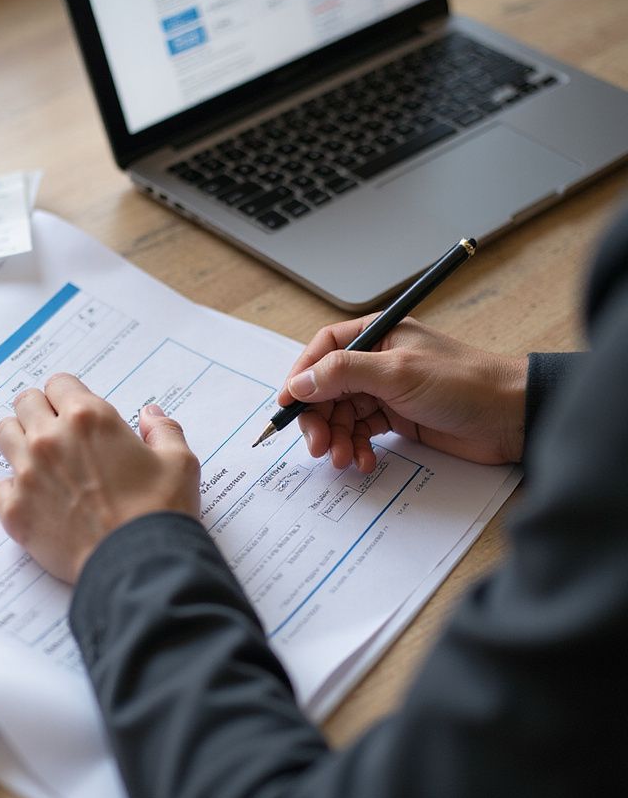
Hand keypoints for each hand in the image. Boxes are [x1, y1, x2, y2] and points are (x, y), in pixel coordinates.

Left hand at [0, 374, 200, 583]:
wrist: (139, 566)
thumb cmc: (160, 512)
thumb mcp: (179, 463)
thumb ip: (163, 430)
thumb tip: (150, 415)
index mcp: (89, 418)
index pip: (59, 384)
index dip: (69, 396)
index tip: (76, 412)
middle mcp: (51, 439)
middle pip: (25, 403)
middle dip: (40, 412)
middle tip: (57, 432)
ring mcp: (28, 474)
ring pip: (4, 435)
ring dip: (19, 440)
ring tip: (40, 460)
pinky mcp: (15, 511)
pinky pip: (1, 486)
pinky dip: (16, 490)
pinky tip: (39, 500)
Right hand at [282, 318, 527, 472]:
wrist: (511, 418)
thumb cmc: (464, 383)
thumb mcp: (398, 373)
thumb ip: (343, 374)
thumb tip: (299, 383)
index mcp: (377, 336)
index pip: (323, 350)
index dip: (301, 377)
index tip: (287, 405)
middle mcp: (377, 361)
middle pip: (327, 388)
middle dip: (319, 418)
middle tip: (318, 446)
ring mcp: (386, 392)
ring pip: (342, 415)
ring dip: (338, 439)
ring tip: (344, 459)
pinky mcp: (397, 419)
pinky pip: (362, 433)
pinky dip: (357, 448)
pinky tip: (364, 461)